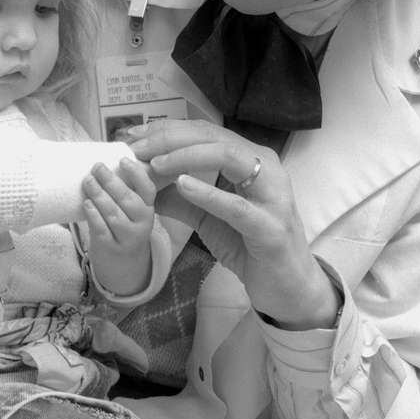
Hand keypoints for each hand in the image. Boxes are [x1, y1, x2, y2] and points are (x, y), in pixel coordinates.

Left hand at [81, 157, 156, 295]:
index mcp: (148, 207)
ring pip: (114, 214)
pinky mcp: (112, 247)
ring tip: (88, 181)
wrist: (124, 261)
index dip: (136, 173)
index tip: (122, 160)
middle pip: (127, 200)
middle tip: (97, 167)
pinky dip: (94, 215)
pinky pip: (102, 229)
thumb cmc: (124, 224)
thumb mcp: (132, 209)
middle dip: (111, 181)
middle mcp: (142, 222)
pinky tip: (86, 203)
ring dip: (99, 195)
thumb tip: (104, 161)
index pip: (147, 188)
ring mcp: (128, 237)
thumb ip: (124, 189)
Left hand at [120, 120, 340, 329]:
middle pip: (215, 137)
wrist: (287, 288)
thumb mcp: (208, 219)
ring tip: (154, 163)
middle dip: (170, 138)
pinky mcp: (270, 227)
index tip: (132, 137)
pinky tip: (182, 186)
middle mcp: (267, 167)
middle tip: (136, 147)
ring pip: (229, 157)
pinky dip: (208, 192)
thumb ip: (180, 200)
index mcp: (252, 160)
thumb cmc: (250, 247)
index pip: (206, 132)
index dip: (167, 130)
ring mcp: (272, 195)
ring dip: (186, 156)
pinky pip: (237, 206)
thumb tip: (142, 184)